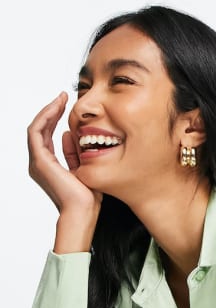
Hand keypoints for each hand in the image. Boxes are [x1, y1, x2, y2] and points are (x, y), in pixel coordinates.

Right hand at [27, 92, 102, 215]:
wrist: (83, 211)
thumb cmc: (87, 196)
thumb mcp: (83, 167)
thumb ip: (75, 152)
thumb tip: (70, 133)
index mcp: (48, 165)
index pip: (48, 135)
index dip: (56, 118)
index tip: (67, 105)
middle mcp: (39, 163)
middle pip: (41, 129)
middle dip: (52, 110)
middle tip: (63, 96)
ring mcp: (37, 162)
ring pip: (36, 127)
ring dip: (48, 111)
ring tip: (61, 98)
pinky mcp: (40, 160)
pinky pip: (37, 132)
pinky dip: (45, 118)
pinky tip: (56, 108)